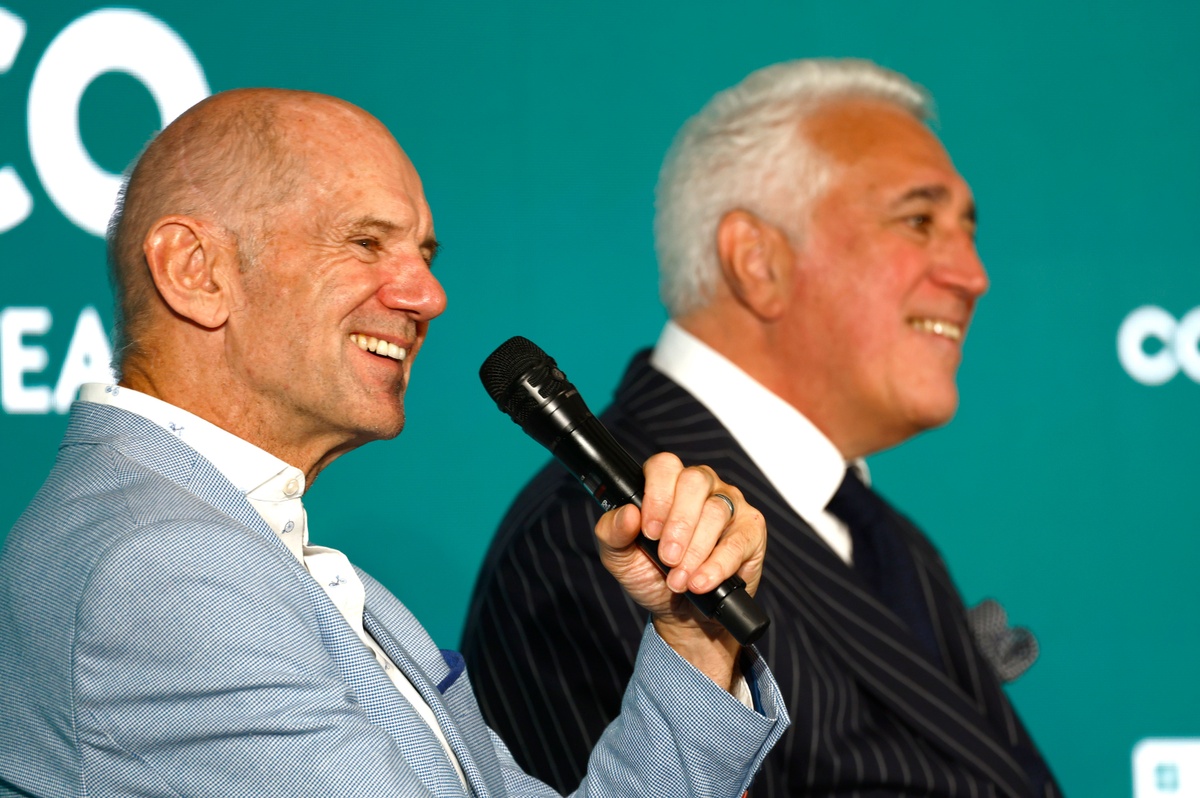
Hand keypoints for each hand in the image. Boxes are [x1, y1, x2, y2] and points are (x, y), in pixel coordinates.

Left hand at [593, 452, 765, 687]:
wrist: (682, 614)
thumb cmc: (652, 575)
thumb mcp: (620, 557)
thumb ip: (612, 532)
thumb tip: (627, 513)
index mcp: (667, 483)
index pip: (664, 467)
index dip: (657, 496)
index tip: (649, 531)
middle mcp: (700, 486)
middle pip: (694, 482)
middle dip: (678, 524)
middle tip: (667, 558)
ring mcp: (729, 504)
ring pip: (716, 511)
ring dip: (695, 551)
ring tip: (680, 580)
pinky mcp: (751, 530)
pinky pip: (737, 541)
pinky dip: (717, 565)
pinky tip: (701, 582)